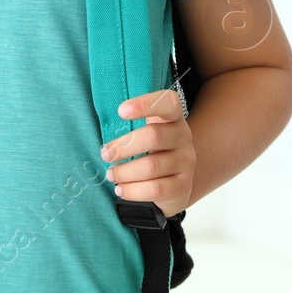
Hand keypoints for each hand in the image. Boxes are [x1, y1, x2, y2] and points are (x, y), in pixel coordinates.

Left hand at [99, 88, 194, 218]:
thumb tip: (106, 144)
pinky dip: (132, 190)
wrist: (177, 181)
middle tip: (105, 154)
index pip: (168, 102)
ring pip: (150, 167)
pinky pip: (154, 189)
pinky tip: (121, 189)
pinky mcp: (182, 187)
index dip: (145, 103)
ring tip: (111, 174)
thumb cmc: (154, 150)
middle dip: (123, 147)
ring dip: (124, 172)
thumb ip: (133, 127)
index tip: (121, 111)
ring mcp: (186, 163)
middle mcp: (184, 137)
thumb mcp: (149, 131)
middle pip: (153, 136)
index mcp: (174, 118)